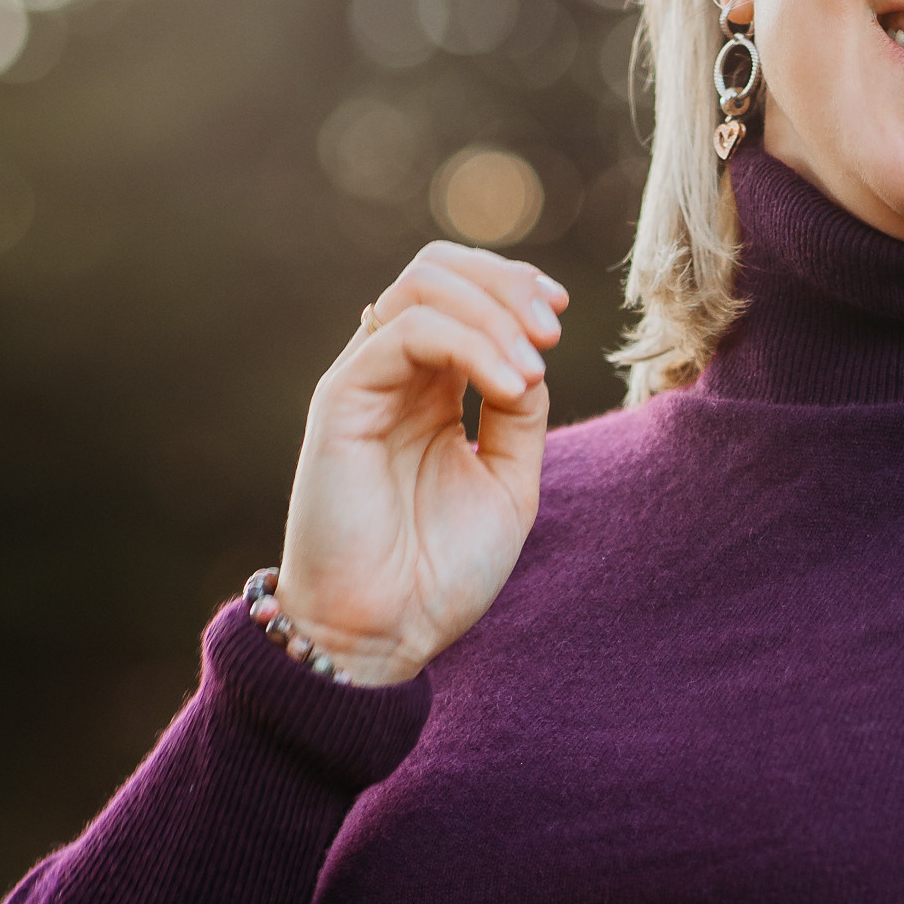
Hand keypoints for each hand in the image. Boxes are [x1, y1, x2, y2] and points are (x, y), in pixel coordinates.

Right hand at [274, 243, 569, 685]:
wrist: (384, 634)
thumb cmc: (440, 572)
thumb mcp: (507, 481)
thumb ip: (520, 413)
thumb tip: (533, 353)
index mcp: (430, 389)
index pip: (462, 293)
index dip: (514, 285)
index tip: (562, 314)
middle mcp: (392, 375)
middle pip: (437, 269)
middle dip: (507, 282)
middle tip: (552, 330)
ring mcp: (364, 381)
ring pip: (421, 286)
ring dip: (494, 312)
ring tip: (532, 368)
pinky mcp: (341, 400)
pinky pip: (404, 333)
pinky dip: (470, 345)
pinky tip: (509, 387)